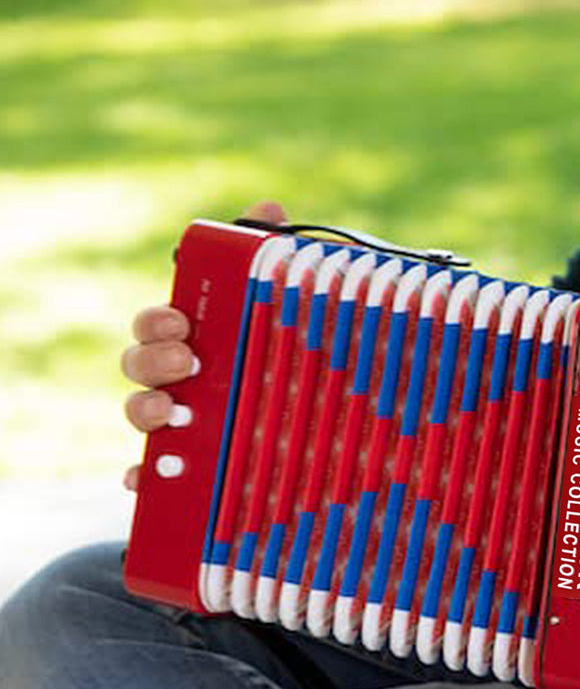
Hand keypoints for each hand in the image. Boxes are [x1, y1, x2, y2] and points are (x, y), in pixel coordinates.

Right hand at [120, 200, 287, 489]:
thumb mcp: (294, 311)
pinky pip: (155, 477)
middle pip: (139, 367)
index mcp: (197, 339)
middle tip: (188, 363)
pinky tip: (147, 479)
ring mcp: (182, 425)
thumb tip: (270, 209)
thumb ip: (274, 262)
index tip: (179, 322)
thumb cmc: (298, 358)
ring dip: (144, 412)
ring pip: (141, 416)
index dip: (156, 322)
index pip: (156, 324)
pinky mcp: (192, 470)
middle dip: (152, 361)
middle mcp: (180, 380)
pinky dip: (144, 478)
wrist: (330, 433)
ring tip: (172, 414)